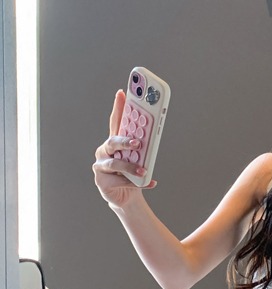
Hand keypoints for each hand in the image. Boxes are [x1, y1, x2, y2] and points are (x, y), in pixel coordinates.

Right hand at [92, 90, 156, 208]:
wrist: (127, 196)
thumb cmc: (132, 173)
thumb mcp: (139, 158)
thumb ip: (143, 148)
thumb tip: (153, 134)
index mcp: (114, 142)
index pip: (116, 121)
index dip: (118, 106)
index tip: (122, 92)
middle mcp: (104, 151)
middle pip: (113, 141)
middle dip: (125, 141)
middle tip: (138, 143)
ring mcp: (101, 165)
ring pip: (115, 162)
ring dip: (130, 166)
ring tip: (143, 170)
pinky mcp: (102, 180)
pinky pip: (121, 180)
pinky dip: (136, 182)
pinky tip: (149, 182)